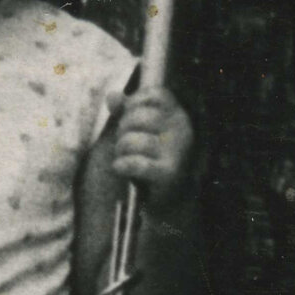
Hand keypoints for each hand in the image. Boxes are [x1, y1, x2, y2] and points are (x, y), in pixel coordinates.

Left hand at [109, 88, 197, 219]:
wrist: (170, 200)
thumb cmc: (152, 159)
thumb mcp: (141, 131)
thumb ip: (127, 111)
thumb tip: (112, 96)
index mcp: (178, 116)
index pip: (154, 94)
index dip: (134, 102)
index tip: (128, 118)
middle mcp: (182, 130)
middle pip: (138, 116)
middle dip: (122, 130)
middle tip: (123, 145)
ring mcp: (177, 152)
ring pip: (132, 140)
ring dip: (120, 151)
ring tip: (124, 158)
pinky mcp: (168, 174)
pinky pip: (135, 163)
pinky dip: (121, 165)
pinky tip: (120, 169)